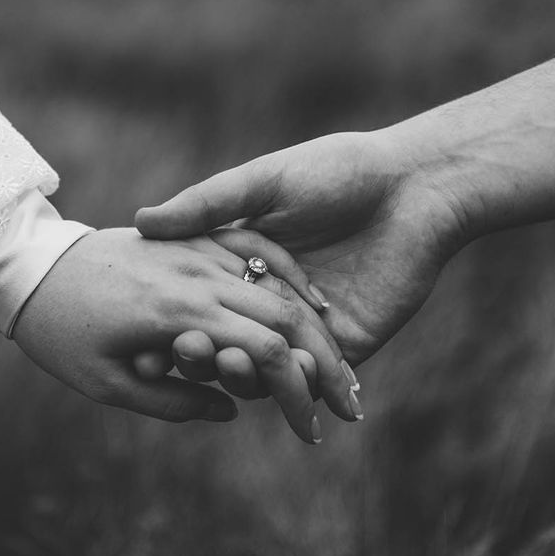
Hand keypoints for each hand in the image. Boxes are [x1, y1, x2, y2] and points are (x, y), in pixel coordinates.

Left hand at [12, 227, 357, 443]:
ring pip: (276, 282)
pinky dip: (290, 274)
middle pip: (284, 316)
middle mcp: (198, 275)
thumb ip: (174, 401)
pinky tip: (312, 299)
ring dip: (316, 323)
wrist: (32, 265)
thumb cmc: (60, 333)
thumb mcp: (106, 383)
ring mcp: (198, 248)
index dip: (298, 393)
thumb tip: (232, 408)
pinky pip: (257, 247)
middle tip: (350, 401)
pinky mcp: (195, 235)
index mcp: (179, 313)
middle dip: (324, 362)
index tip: (315, 429)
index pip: (263, 353)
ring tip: (344, 358)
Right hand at [135, 131, 467, 368]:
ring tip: (231, 362)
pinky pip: (313, 376)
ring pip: (266, 367)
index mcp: (246, 262)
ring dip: (243, 374)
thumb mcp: (263, 181)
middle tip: (185, 351)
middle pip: (228, 339)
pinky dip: (295, 383)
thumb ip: (206, 205)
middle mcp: (272, 297)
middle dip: (204, 351)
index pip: (200, 302)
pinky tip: (284, 375)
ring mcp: (308, 324)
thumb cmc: (335, 171)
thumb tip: (141, 222)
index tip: (153, 325)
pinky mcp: (347, 344)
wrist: (413, 187)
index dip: (177, 317)